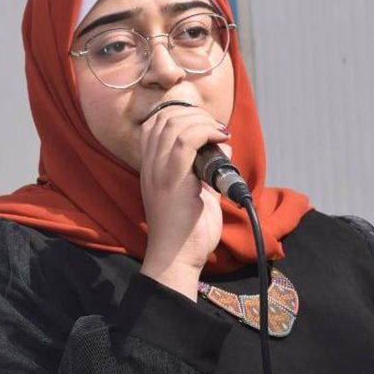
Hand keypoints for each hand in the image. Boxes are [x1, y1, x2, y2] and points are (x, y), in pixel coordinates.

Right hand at [137, 104, 230, 297]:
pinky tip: (221, 139)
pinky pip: (185, 141)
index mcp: (152, 168)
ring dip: (203, 122)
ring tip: (220, 132)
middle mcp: (150, 166)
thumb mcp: (200, 192)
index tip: (207, 124)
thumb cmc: (189, 232)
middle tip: (217, 127)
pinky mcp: (172, 181)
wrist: (177, 260)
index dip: (181, 114)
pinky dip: (206, 132)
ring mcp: (158, 173)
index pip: (156, 123)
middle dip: (195, 114)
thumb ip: (209, 168)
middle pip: (165, 118)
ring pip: (174, 125)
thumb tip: (223, 146)